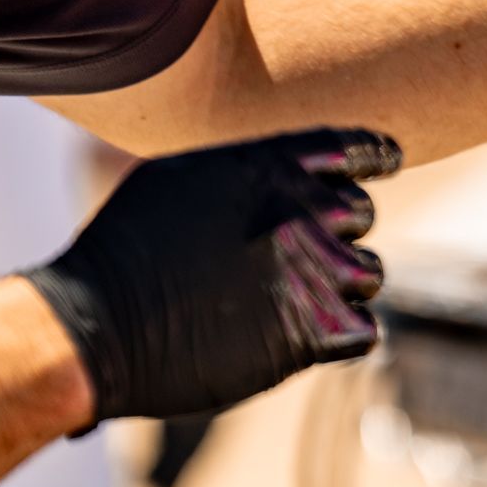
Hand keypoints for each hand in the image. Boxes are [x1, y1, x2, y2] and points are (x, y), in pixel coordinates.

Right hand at [24, 128, 398, 422]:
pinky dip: (342, 336)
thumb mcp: (181, 179)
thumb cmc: (126, 251)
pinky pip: (365, 329)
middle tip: (295, 258)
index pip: (354, 148)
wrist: (100, 324)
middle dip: (337, 234)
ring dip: (340, 287)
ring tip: (290, 301)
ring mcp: (314, 269)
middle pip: (361, 214)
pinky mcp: (314, 331)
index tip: (386, 163)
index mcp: (271, 164)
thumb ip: (245, 173)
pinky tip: (305, 338)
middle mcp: (303, 209)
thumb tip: (276, 178)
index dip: (375, 157)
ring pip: (369, 273)